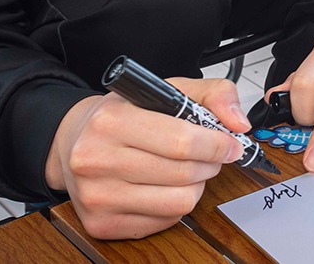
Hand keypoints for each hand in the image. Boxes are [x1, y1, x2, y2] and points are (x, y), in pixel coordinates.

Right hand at [45, 77, 249, 239]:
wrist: (74, 141)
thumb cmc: (124, 115)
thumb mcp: (167, 90)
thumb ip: (213, 94)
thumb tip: (239, 124)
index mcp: (111, 120)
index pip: (182, 142)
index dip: (217, 144)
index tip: (230, 144)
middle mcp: (96, 159)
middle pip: (183, 174)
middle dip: (210, 164)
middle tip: (211, 155)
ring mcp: (96, 196)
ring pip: (179, 202)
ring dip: (196, 186)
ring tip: (188, 169)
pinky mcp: (100, 224)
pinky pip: (164, 222)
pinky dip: (176, 205)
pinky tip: (165, 187)